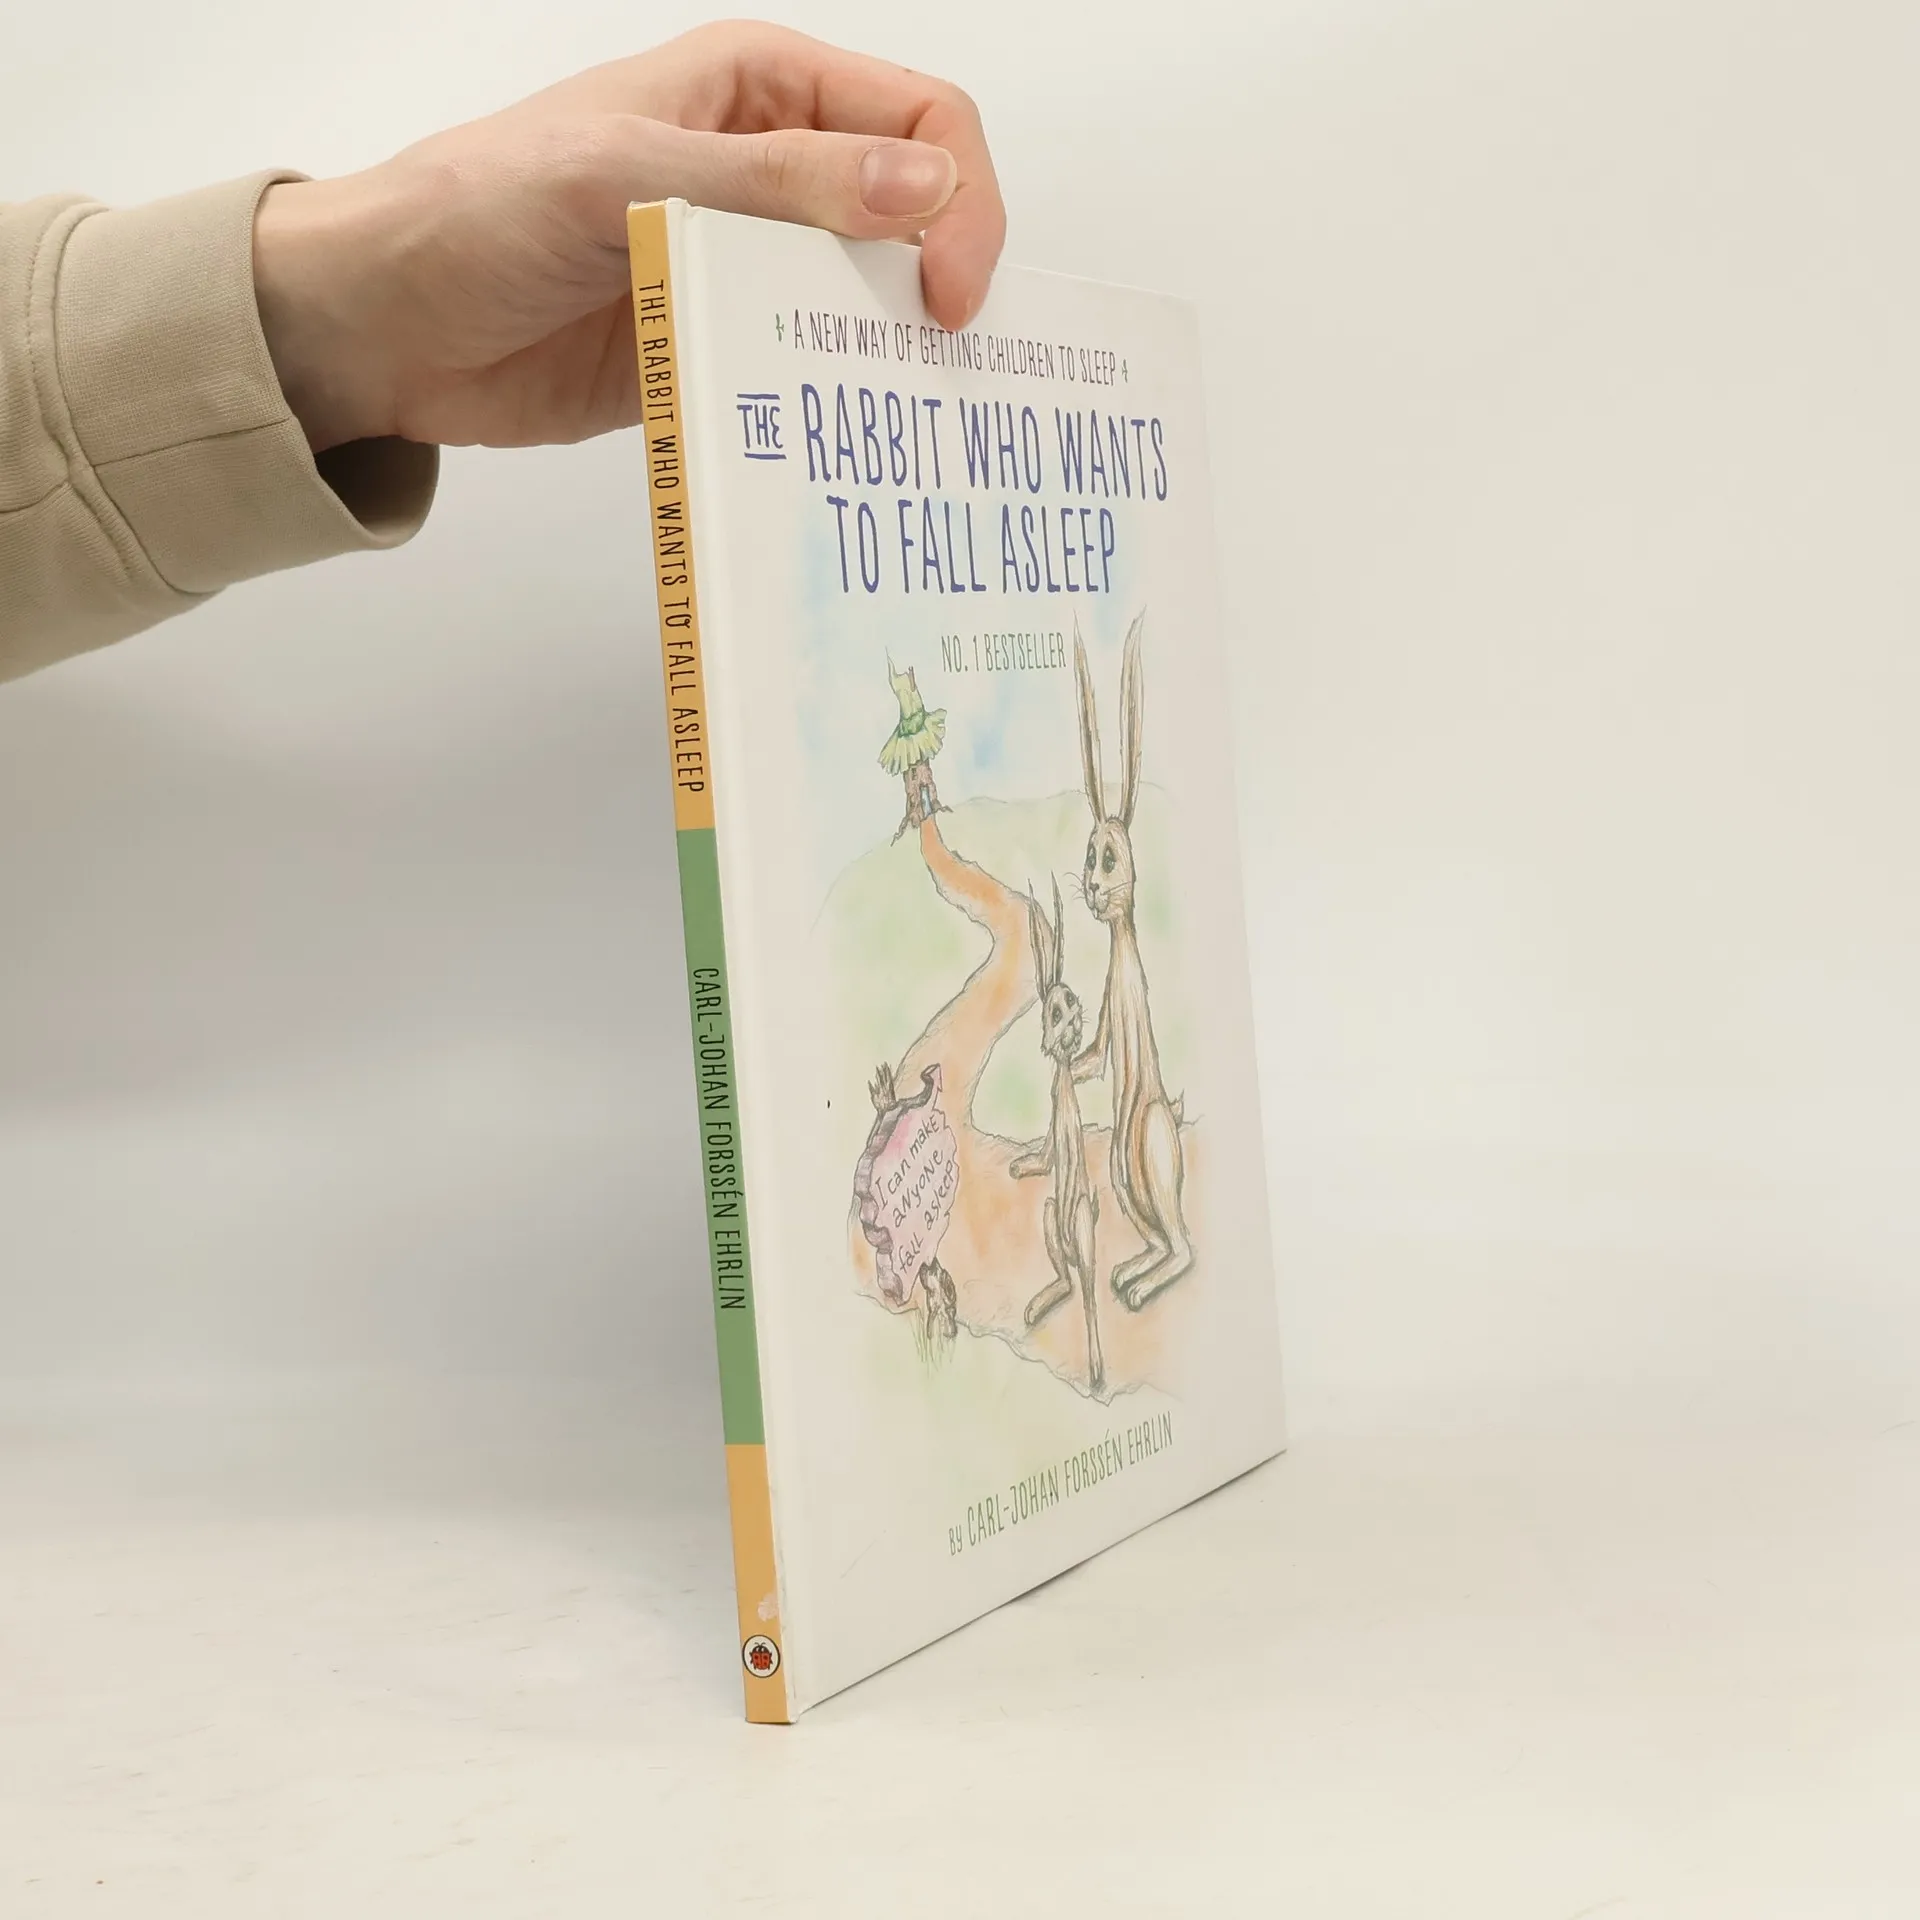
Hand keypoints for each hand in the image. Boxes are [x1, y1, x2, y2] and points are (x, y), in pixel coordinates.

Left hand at [251, 21, 1005, 452]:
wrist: (388, 323)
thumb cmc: (480, 212)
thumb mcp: (631, 175)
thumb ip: (778, 184)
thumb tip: (924, 187)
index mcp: (759, 89)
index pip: (919, 122)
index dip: (959, 200)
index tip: (949, 292)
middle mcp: (769, 170)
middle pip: (913, 215)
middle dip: (939, 280)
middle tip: (941, 361)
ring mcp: (748, 265)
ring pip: (869, 300)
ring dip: (891, 350)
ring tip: (901, 412)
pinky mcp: (722, 346)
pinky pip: (809, 369)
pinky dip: (835, 401)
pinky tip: (841, 436)